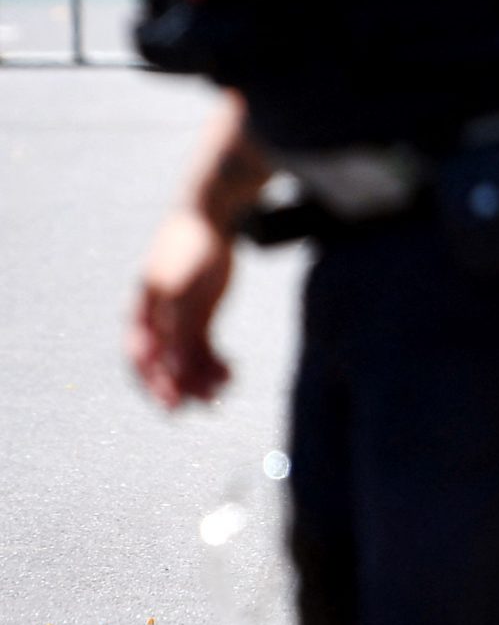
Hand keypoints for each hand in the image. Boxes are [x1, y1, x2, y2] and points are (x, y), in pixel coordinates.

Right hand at [129, 208, 234, 409]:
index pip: (142, 360)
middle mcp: (157, 321)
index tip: (172, 405)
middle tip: (203, 407)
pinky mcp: (199, 316)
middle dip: (181, 387)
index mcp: (142, 314)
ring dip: (202, 377)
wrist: (213, 218)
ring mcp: (178, 319)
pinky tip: (231, 374)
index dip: (155, 384)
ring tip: (224, 391)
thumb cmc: (192, 251)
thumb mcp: (183, 291)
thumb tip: (172, 371)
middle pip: (165, 364)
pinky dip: (214, 362)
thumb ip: (178, 331)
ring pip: (186, 359)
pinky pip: (203, 348)